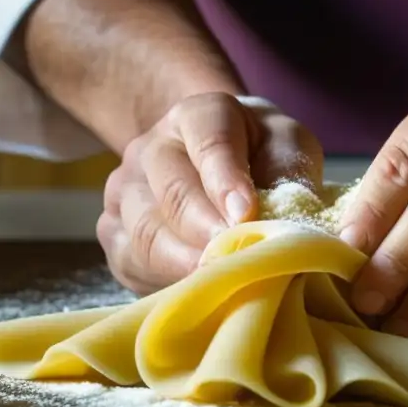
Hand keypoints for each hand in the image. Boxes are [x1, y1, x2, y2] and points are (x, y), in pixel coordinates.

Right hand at [98, 93, 322, 293]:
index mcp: (198, 115)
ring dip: (186, 264)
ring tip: (223, 283)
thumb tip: (295, 225)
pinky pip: (130, 263)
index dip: (226, 179)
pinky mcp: (112, 231)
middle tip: (239, 262)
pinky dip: (163, 282)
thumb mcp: (288, 147)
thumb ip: (292, 175)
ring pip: (146, 233)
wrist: (213, 160)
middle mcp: (152, 147)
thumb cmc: (260, 155)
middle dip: (208, 233)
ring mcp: (125, 189)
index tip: (247, 214)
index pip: (208, 141)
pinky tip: (198, 291)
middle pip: (173, 193)